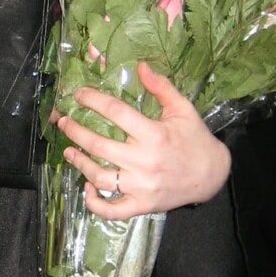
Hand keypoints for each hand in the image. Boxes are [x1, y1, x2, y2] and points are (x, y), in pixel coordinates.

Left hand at [56, 62, 230, 218]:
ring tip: (68, 151)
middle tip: (64, 122)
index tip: (78, 95)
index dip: (93, 100)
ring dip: (79, 164)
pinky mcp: (142, 205)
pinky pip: (112, 210)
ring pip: (100, 177)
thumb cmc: (195, 139)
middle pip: (99, 145)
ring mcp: (141, 187)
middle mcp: (145, 161)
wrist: (212, 176)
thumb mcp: (183, 109)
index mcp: (155, 134)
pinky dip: (95, 203)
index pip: (116, 112)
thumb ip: (161, 87)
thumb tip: (140, 66)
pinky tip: (87, 187)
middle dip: (76, 131)